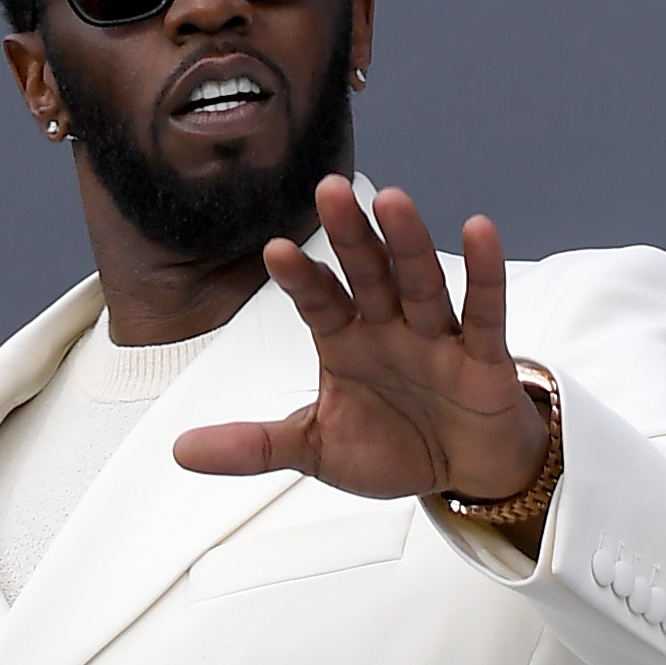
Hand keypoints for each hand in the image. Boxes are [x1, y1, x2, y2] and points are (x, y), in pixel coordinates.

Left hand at [174, 176, 550, 509]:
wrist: (464, 474)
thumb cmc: (393, 447)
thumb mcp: (316, 450)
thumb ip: (254, 446)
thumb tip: (181, 450)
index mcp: (346, 341)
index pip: (319, 301)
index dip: (301, 278)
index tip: (276, 251)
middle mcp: (389, 329)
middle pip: (368, 275)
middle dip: (350, 237)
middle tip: (329, 191)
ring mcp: (436, 339)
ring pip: (420, 283)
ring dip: (407, 244)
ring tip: (393, 200)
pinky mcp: (484, 359)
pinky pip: (484, 312)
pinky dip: (483, 274)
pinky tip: (478, 229)